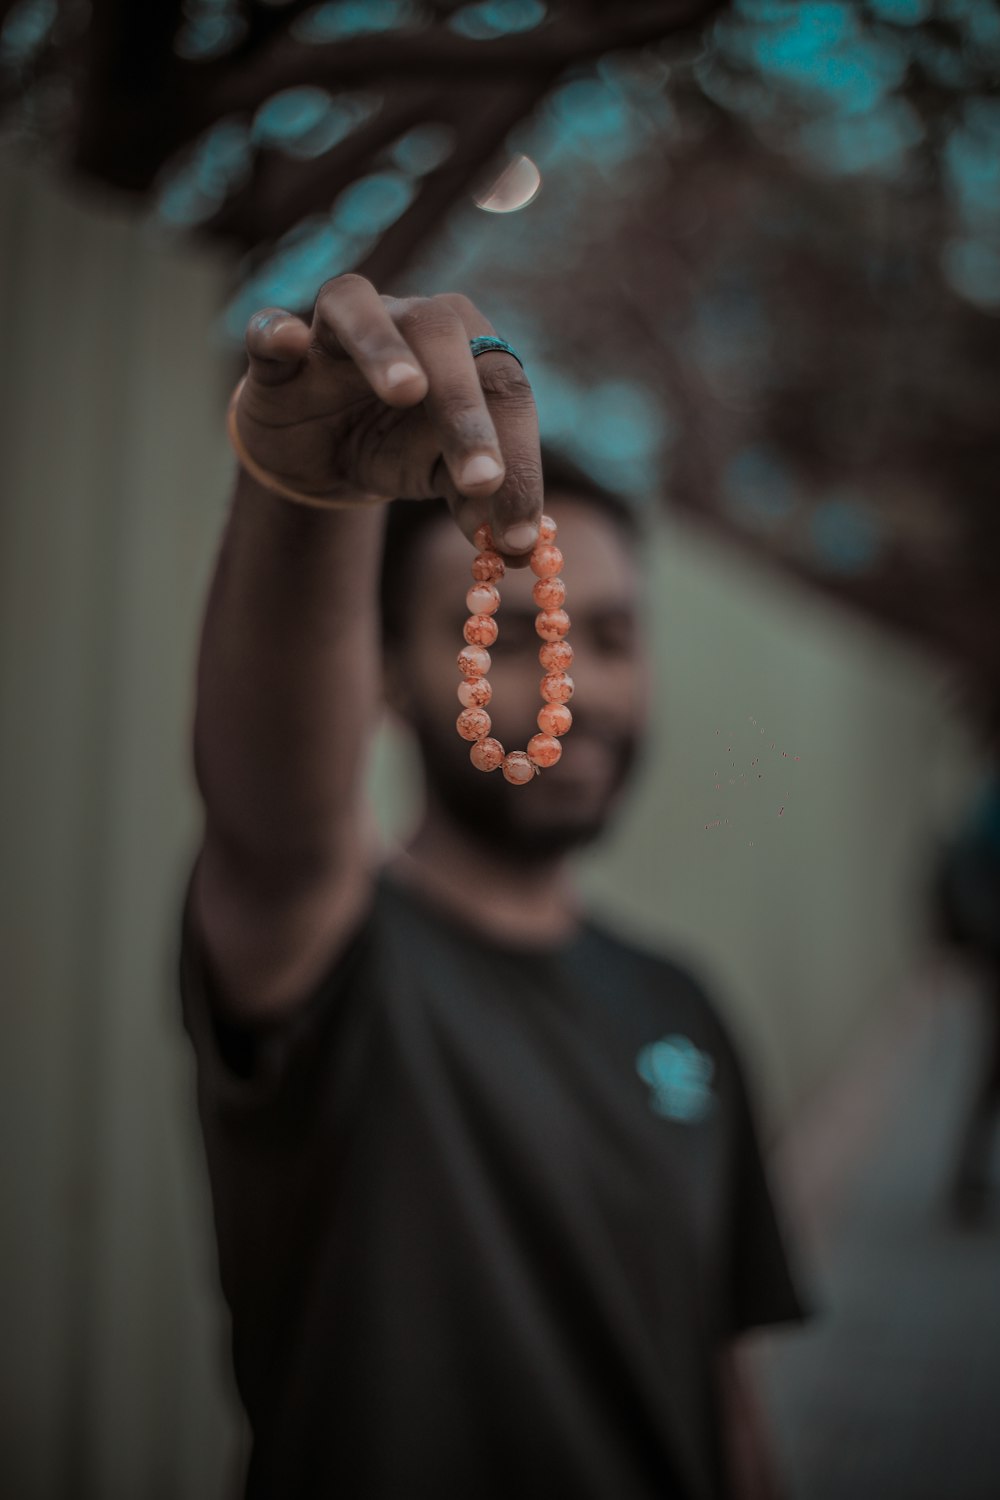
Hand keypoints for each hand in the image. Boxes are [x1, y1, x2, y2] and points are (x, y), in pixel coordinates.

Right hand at [232, 275, 542, 556]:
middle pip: (445, 337)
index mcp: (467, 346)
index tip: (518, 533)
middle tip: (483, 480)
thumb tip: (516, 547)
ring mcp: (338, 327)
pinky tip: (288, 343)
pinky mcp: (278, 352)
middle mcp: (409, 319)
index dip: (520, 458)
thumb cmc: (394, 451)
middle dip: (466, 411)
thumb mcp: (440, 479)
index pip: (504, 387)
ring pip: (362, 310)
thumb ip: (476, 500)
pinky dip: (278, 332)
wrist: (319, 452)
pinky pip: (272, 328)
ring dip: (384, 348)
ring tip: (405, 391)